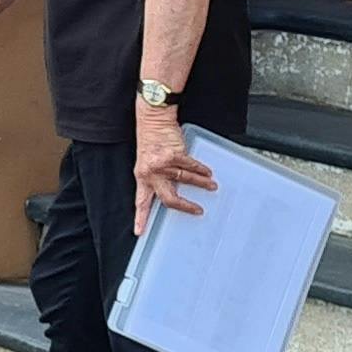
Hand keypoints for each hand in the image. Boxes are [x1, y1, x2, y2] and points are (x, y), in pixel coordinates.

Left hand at [134, 110, 217, 231]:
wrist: (152, 119)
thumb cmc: (151, 141)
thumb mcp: (149, 164)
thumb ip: (158, 178)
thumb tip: (174, 192)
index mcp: (142, 177)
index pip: (141, 201)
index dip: (141, 218)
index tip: (140, 232)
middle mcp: (150, 173)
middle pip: (169, 199)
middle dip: (185, 207)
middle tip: (197, 211)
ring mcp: (162, 164)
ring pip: (185, 180)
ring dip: (201, 183)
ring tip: (211, 185)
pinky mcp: (173, 154)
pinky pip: (191, 166)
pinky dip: (201, 169)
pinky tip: (206, 172)